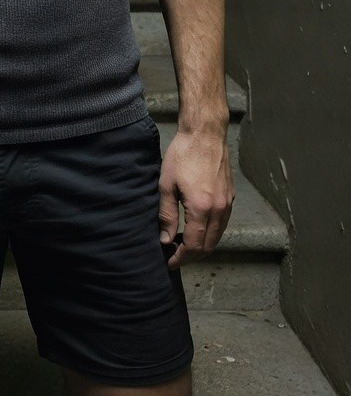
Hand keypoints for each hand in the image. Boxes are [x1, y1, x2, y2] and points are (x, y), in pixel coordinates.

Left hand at [158, 126, 234, 270]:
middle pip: (208, 246)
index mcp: (201, 208)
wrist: (205, 134)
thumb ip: (166, 214)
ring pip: (217, 237)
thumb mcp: (166, 185)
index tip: (169, 261)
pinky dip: (210, 233)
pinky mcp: (231, 197)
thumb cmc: (183, 155)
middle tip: (174, 255)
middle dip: (191, 256)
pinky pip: (222, 224)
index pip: (193, 246)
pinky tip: (196, 227)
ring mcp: (228, 204)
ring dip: (202, 245)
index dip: (180, 257)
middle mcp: (219, 210)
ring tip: (182, 242)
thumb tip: (164, 239)